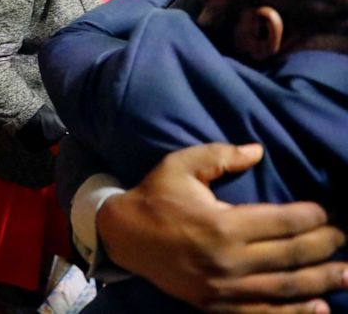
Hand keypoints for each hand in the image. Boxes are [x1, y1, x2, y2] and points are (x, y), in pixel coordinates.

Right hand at [97, 143, 347, 311]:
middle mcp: (227, 260)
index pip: (283, 222)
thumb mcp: (180, 165)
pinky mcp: (216, 305)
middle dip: (325, 246)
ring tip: (347, 274)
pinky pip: (264, 313)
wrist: (122, 236)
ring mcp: (223, 288)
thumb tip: (258, 151)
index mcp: (221, 224)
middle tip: (346, 237)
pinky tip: (319, 307)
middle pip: (291, 256)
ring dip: (322, 282)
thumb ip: (220, 156)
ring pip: (285, 288)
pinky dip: (295, 313)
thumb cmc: (154, 196)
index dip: (313, 217)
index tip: (329, 212)